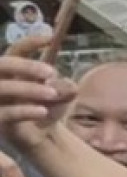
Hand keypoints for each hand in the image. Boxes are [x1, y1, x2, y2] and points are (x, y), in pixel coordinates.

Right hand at [0, 35, 76, 149]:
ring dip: (28, 88)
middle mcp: (0, 84)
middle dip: (25, 65)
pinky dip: (24, 111)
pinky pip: (5, 114)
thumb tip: (69, 86)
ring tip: (52, 93)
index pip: (15, 51)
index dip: (29, 42)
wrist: (41, 137)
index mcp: (13, 73)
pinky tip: (42, 111)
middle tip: (51, 72)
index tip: (50, 38)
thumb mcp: (61, 95)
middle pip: (3, 65)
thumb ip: (65, 87)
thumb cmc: (47, 108)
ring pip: (2, 88)